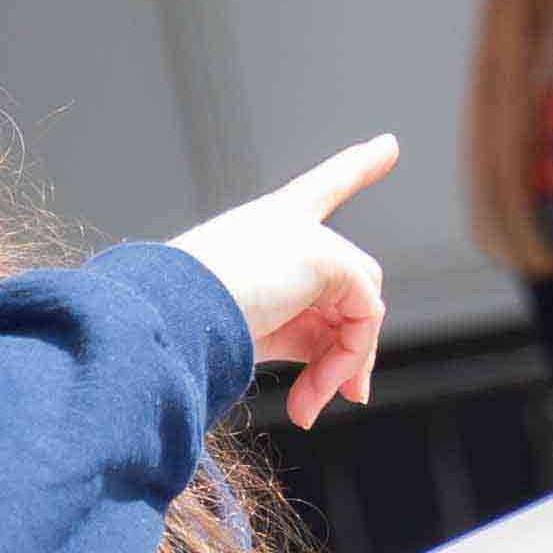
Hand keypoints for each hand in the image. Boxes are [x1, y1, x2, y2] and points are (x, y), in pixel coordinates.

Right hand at [172, 135, 398, 420]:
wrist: (163, 318)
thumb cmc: (185, 328)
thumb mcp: (251, 328)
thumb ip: (304, 336)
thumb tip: (353, 382)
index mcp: (262, 229)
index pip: (320, 189)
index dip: (356, 166)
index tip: (389, 145)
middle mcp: (289, 223)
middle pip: (352, 285)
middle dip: (348, 350)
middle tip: (333, 401)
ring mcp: (309, 238)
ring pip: (360, 309)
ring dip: (341, 365)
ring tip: (307, 406)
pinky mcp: (327, 260)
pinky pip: (361, 321)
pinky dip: (344, 364)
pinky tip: (310, 395)